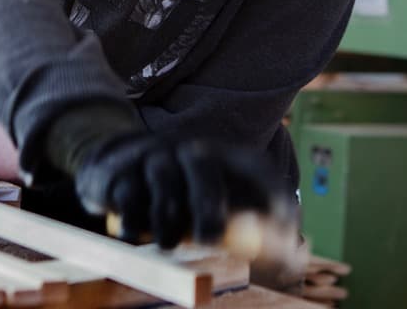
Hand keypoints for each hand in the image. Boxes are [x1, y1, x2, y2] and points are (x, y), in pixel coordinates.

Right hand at [73, 131, 289, 249]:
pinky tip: (136, 235)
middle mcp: (188, 149)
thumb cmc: (179, 197)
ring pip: (162, 179)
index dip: (271, 195)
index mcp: (222, 156)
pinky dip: (132, 221)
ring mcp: (151, 156)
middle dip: (208, 201)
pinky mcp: (118, 171)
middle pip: (202, 164)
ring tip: (166, 243)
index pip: (254, 167)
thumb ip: (254, 232)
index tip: (281, 230)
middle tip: (209, 238)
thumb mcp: (217, 206)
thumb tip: (290, 258)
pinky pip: (126, 194)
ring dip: (166, 218)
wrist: (116, 167)